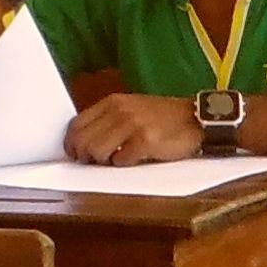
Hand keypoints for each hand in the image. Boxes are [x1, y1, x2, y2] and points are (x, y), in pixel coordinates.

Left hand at [65, 93, 205, 166]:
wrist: (195, 118)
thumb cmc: (161, 118)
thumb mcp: (131, 109)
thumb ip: (107, 120)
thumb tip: (81, 142)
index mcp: (112, 102)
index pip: (76, 125)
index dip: (71, 144)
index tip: (75, 155)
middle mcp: (120, 111)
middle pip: (82, 141)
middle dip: (85, 156)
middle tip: (95, 162)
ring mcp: (133, 125)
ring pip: (97, 151)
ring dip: (103, 162)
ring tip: (116, 159)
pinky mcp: (146, 140)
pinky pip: (120, 160)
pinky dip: (124, 164)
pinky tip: (134, 159)